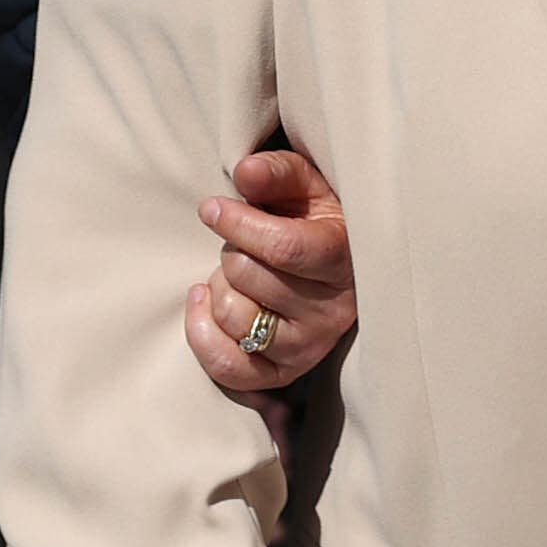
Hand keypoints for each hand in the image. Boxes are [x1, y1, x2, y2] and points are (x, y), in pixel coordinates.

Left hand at [189, 143, 354, 394]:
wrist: (335, 264)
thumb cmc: (315, 219)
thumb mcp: (306, 185)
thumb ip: (277, 172)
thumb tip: (246, 172)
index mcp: (344, 258)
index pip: (284, 248)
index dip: (238, 224)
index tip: (211, 208)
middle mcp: (333, 310)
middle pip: (250, 277)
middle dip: (231, 251)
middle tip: (243, 244)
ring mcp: (309, 346)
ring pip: (235, 318)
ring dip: (221, 288)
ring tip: (237, 274)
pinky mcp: (284, 373)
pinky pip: (228, 367)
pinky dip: (202, 334)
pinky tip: (205, 301)